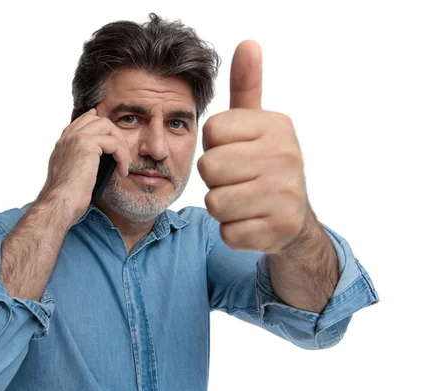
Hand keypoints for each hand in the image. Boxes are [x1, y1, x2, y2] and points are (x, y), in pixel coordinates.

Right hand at [39, 109, 131, 223]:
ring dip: (121, 143)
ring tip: (124, 163)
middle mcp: (68, 137)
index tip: (110, 131)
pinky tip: (122, 170)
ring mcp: (76, 138)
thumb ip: (80, 161)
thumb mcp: (72, 174)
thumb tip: (97, 161)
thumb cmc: (66, 197)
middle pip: (97, 119)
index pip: (82, 121)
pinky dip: (123, 156)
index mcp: (63, 143)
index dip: (98, 122)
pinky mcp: (86, 144)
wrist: (59, 203)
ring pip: (107, 126)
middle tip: (122, 154)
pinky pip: (114, 142)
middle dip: (114, 134)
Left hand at [198, 40, 308, 253]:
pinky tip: (252, 221)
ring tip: (244, 199)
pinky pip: (227, 233)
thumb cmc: (264, 163)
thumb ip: (247, 86)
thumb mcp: (257, 124)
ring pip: (214, 202)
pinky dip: (233, 231)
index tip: (236, 150)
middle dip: (216, 178)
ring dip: (222, 205)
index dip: (215, 145)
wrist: (294, 216)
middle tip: (239, 179)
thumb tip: (248, 43)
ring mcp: (286, 196)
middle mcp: (287, 157)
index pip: (211, 131)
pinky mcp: (278, 231)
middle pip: (209, 167)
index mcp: (277, 126)